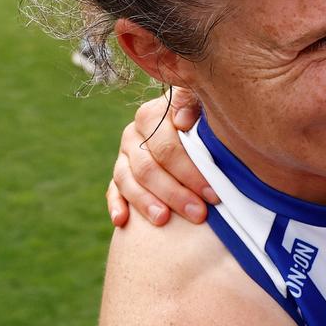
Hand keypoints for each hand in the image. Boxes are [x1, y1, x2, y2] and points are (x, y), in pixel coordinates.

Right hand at [105, 86, 214, 226]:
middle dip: (174, 193)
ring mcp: (123, 156)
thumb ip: (192, 105)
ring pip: (127, 181)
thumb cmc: (204, 122)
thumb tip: (181, 122)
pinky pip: (112, 191)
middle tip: (198, 214)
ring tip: (164, 220)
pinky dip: (116, 205)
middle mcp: (132, 135)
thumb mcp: (202, 107)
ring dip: (146, 203)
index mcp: (151, 116)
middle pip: (147, 168)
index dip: (189, 172)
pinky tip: (122, 221)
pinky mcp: (118, 176)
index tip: (212, 193)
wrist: (192, 132)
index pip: (166, 148)